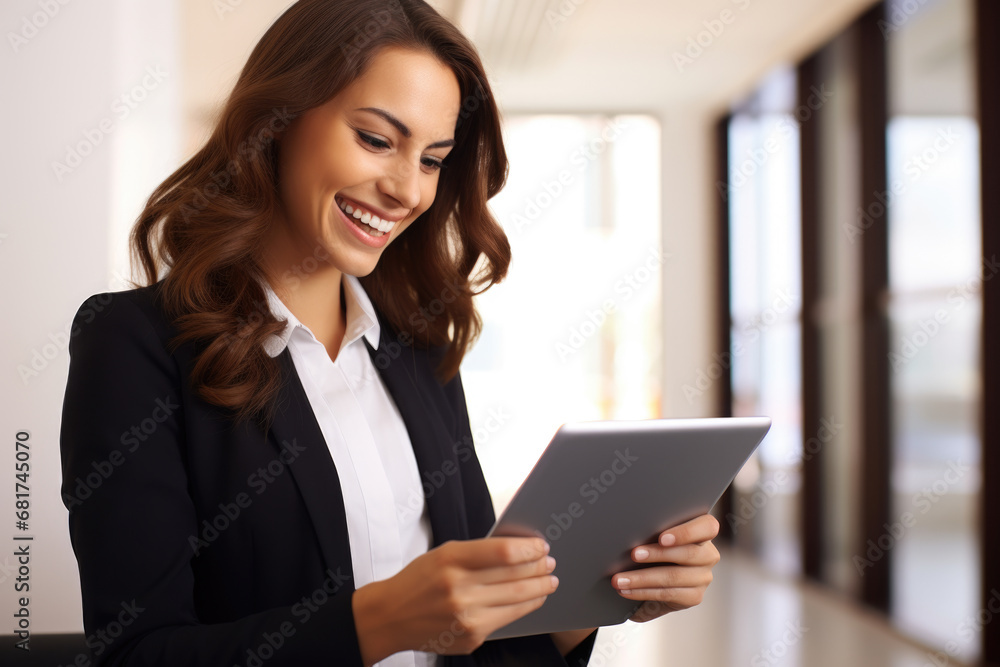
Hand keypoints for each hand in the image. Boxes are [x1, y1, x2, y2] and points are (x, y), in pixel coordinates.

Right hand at [352, 537, 557, 664]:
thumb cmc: (419, 580)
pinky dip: (523, 608)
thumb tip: (519, 551)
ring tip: (549, 581)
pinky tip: (530, 600)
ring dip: (539, 589)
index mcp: (451, 559)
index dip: (529, 549)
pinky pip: (506, 620)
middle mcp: (459, 588)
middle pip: (515, 577)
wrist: (390, 617)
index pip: (503, 551)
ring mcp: (466, 616)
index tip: (541, 546)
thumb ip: (477, 552)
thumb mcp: (443, 554)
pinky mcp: (471, 636)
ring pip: (517, 600)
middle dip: (539, 569)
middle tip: (550, 563)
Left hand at [610, 513, 720, 622]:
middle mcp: (708, 554)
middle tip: (633, 555)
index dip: (686, 532)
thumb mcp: (658, 536)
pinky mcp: (694, 596)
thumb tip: (626, 530)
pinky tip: (627, 590)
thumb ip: (653, 531)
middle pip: (688, 554)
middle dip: (657, 554)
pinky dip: (643, 592)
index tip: (662, 538)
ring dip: (643, 578)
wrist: (658, 576)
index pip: (707, 527)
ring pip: (674, 576)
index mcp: (704, 532)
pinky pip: (668, 594)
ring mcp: (703, 577)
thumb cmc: (658, 546)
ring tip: (620, 579)